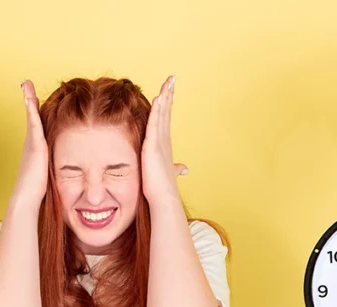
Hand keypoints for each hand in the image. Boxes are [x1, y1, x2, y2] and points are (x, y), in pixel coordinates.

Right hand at [11, 81, 48, 207]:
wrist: (26, 199)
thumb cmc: (39, 193)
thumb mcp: (51, 177)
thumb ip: (56, 170)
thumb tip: (70, 177)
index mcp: (36, 150)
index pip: (38, 127)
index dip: (36, 113)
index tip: (35, 101)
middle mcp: (31, 143)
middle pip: (32, 117)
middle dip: (29, 99)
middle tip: (26, 84)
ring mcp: (31, 143)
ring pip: (31, 116)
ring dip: (28, 98)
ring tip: (26, 84)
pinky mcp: (34, 145)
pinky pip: (33, 122)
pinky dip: (31, 109)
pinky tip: (31, 98)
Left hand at [141, 75, 188, 205]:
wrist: (163, 198)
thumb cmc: (162, 188)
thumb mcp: (166, 172)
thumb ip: (174, 167)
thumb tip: (183, 168)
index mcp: (164, 143)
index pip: (166, 119)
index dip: (168, 103)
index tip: (169, 90)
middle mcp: (164, 140)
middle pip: (167, 112)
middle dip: (169, 94)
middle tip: (172, 79)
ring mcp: (160, 142)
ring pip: (162, 114)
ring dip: (165, 97)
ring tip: (168, 82)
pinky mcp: (153, 146)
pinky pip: (155, 124)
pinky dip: (157, 111)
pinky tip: (158, 98)